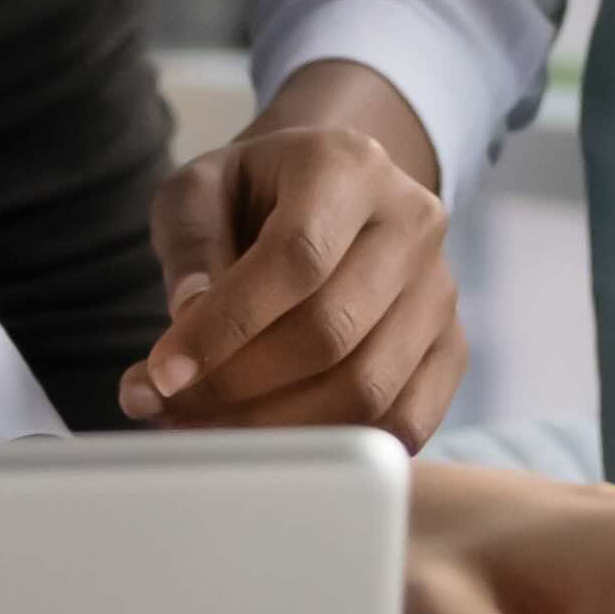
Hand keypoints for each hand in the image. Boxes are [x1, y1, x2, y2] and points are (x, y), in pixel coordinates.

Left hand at [129, 61, 467, 441]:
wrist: (327, 196)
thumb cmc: (251, 195)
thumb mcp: (200, 190)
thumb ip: (190, 246)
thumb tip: (188, 319)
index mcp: (348, 165)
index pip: (296, 257)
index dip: (225, 326)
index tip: (162, 373)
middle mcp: (412, 222)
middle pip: (331, 331)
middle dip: (238, 386)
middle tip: (168, 409)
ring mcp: (441, 290)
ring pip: (368, 388)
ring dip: (276, 429)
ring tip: (207, 429)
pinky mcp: (452, 348)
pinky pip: (404, 422)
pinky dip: (334, 448)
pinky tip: (273, 443)